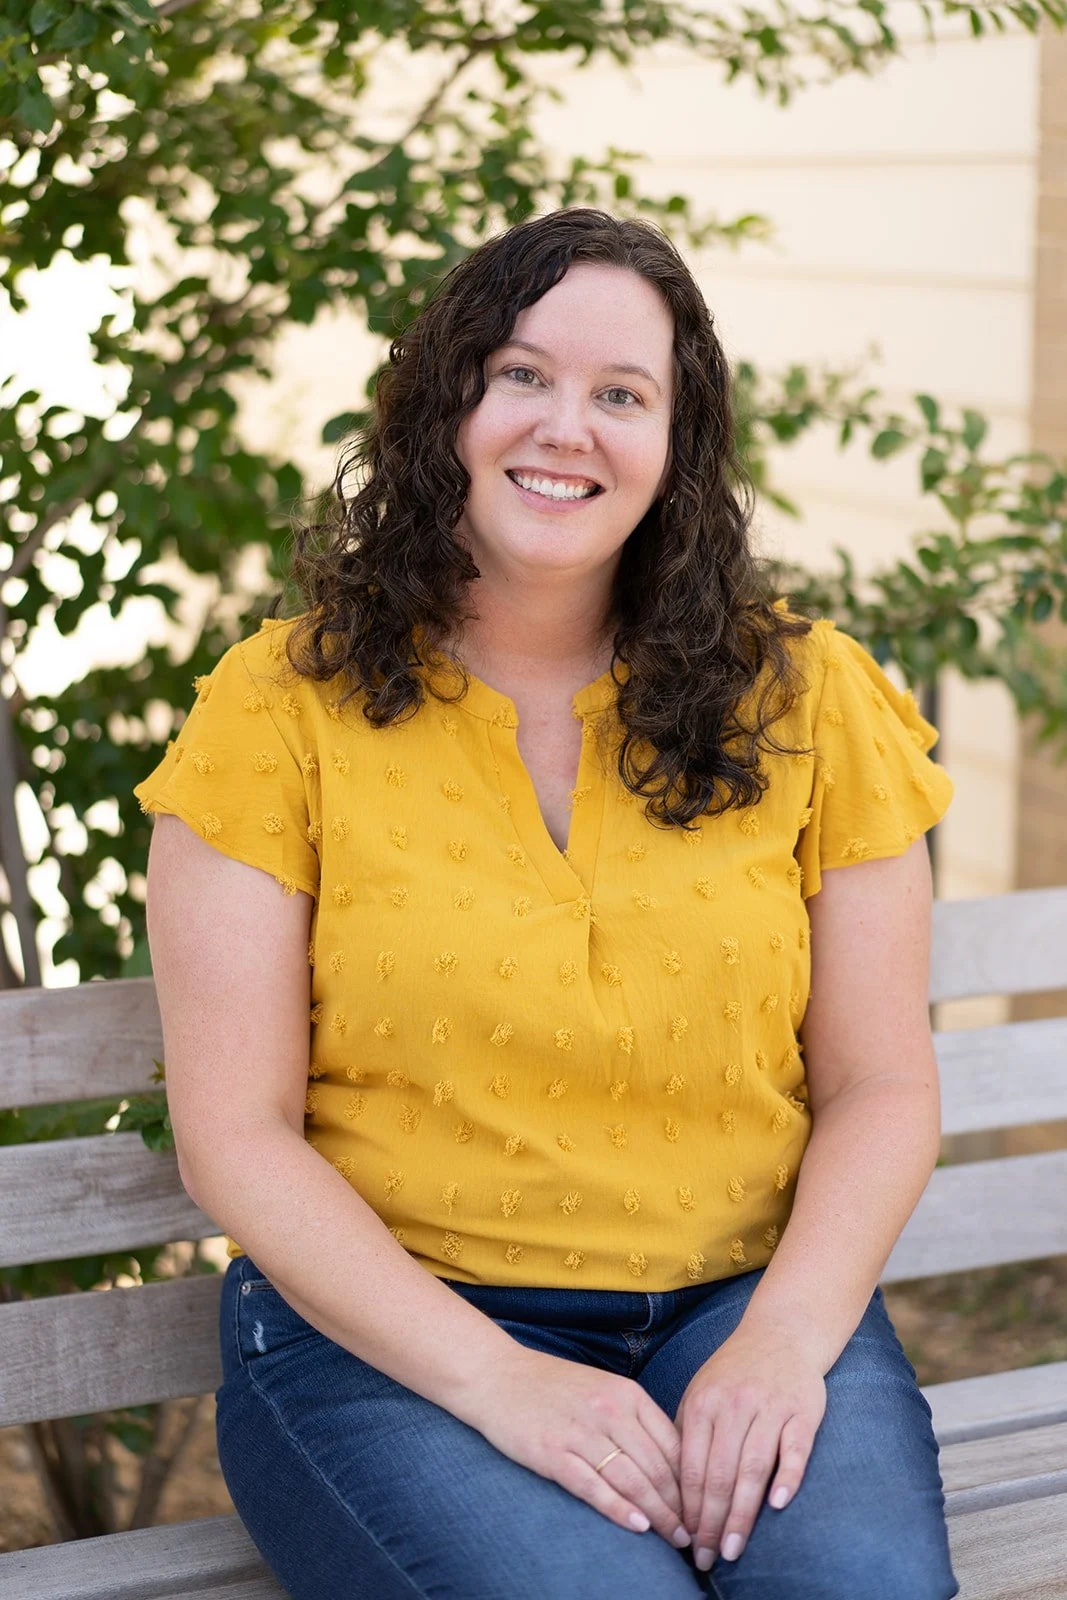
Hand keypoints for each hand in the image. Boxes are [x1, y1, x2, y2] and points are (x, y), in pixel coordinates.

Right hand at [468, 1344, 691, 1550]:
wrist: (498, 1376)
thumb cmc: (553, 1387)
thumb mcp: (602, 1390)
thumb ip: (634, 1419)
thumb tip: (669, 1462)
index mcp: (626, 1394)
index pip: (672, 1444)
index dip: (690, 1481)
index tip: (699, 1506)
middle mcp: (608, 1411)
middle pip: (657, 1467)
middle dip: (679, 1505)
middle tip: (692, 1533)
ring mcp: (580, 1432)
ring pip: (632, 1480)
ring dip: (658, 1514)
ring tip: (673, 1538)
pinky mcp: (553, 1452)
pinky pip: (593, 1487)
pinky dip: (618, 1509)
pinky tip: (637, 1527)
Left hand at [674, 1323, 825, 1571]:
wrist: (782, 1333)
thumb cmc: (735, 1372)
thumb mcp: (701, 1392)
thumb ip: (686, 1433)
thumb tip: (670, 1488)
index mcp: (703, 1403)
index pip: (691, 1466)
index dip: (687, 1508)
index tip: (685, 1541)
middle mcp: (734, 1405)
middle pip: (719, 1473)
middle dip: (711, 1522)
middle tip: (707, 1558)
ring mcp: (769, 1407)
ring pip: (753, 1467)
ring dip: (742, 1514)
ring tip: (734, 1550)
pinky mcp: (802, 1411)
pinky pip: (795, 1449)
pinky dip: (788, 1476)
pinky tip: (778, 1506)